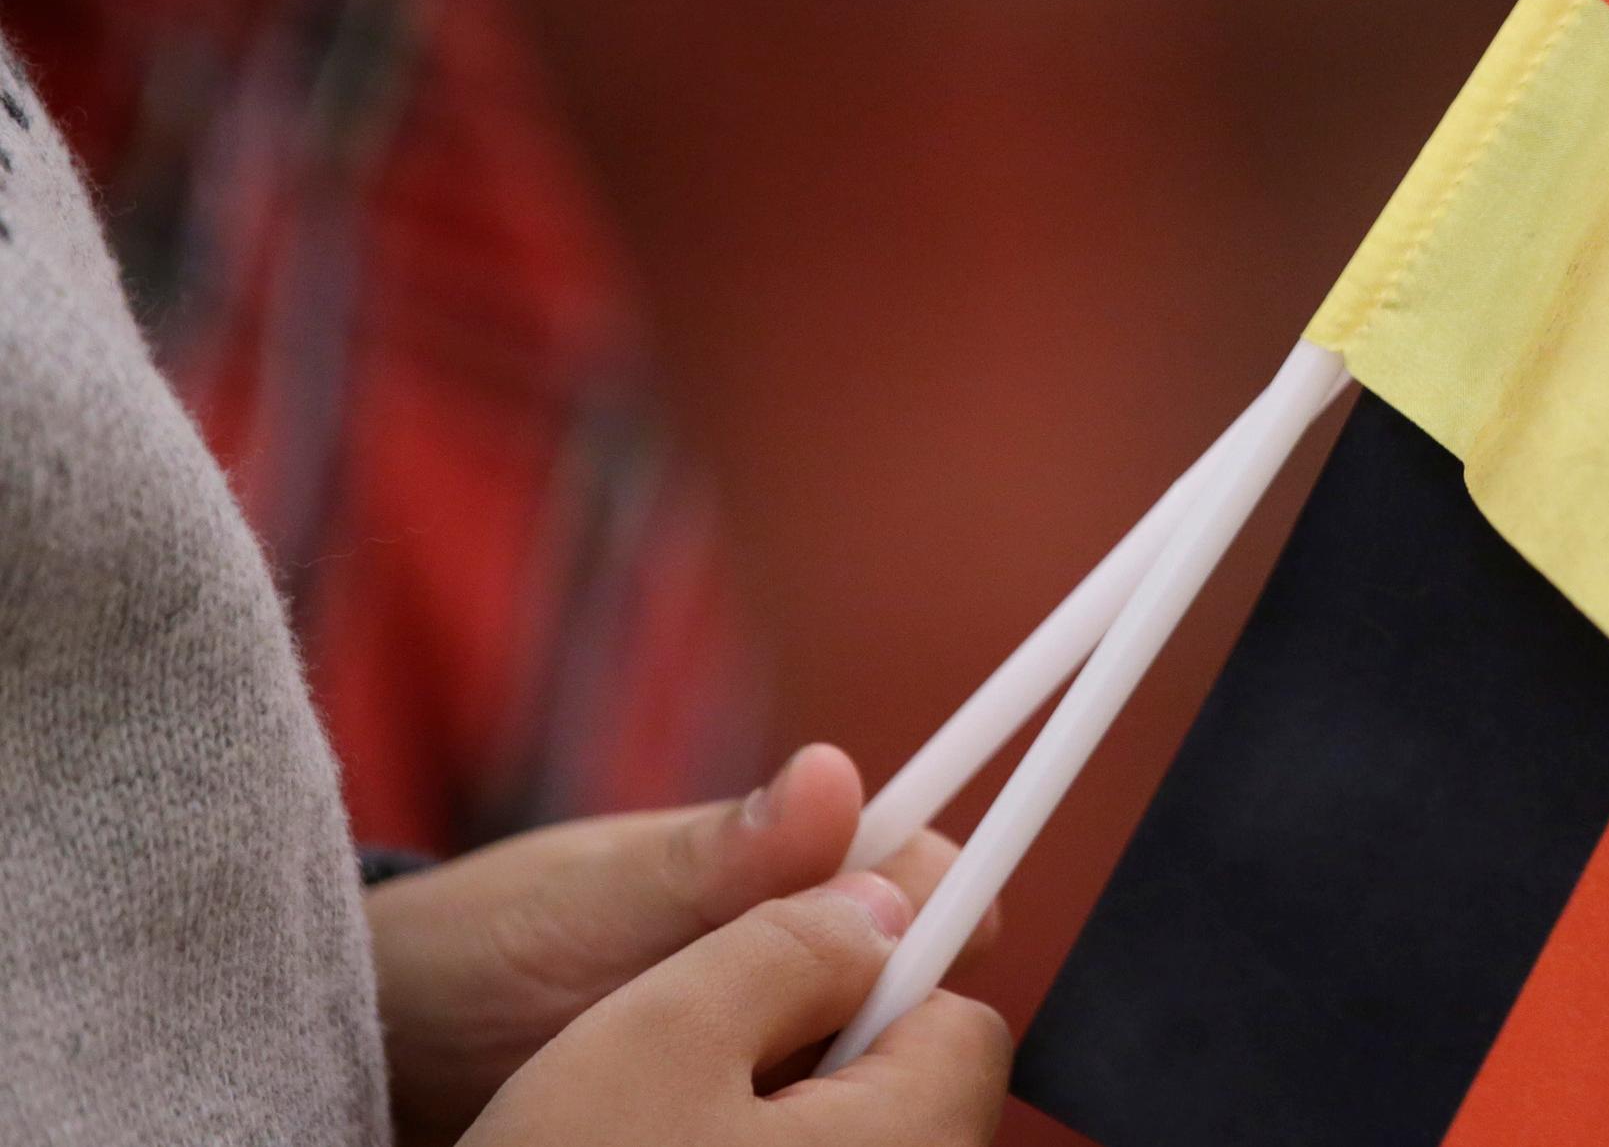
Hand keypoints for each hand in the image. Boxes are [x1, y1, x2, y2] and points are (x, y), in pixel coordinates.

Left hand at [365, 744, 993, 1144]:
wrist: (395, 1043)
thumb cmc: (482, 947)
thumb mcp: (594, 903)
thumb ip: (715, 853)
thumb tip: (834, 773)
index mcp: (794, 863)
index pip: (927, 874)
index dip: (939, 921)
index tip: (890, 979)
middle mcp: (802, 940)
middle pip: (917, 976)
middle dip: (885, 1020)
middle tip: (784, 1060)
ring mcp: (775, 1027)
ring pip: (872, 1054)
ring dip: (834, 1087)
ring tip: (738, 1102)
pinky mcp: (745, 1103)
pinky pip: (812, 1119)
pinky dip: (793, 1130)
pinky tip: (733, 1137)